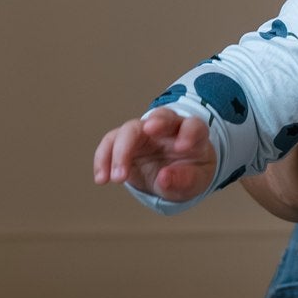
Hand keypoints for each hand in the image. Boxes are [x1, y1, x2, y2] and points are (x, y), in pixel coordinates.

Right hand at [93, 109, 217, 202]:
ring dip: (121, 152)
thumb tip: (164, 178)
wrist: (174, 175)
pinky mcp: (126, 141)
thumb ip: (185, 180)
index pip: (193, 126)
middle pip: (161, 116)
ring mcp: (145, 132)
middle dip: (155, 122)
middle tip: (148, 130)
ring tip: (118, 178)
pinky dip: (103, 159)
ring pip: (130, 129)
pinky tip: (102, 178)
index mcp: (193, 134)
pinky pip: (110, 142)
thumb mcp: (196, 181)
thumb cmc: (190, 173)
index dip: (189, 133)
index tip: (183, 148)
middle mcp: (169, 127)